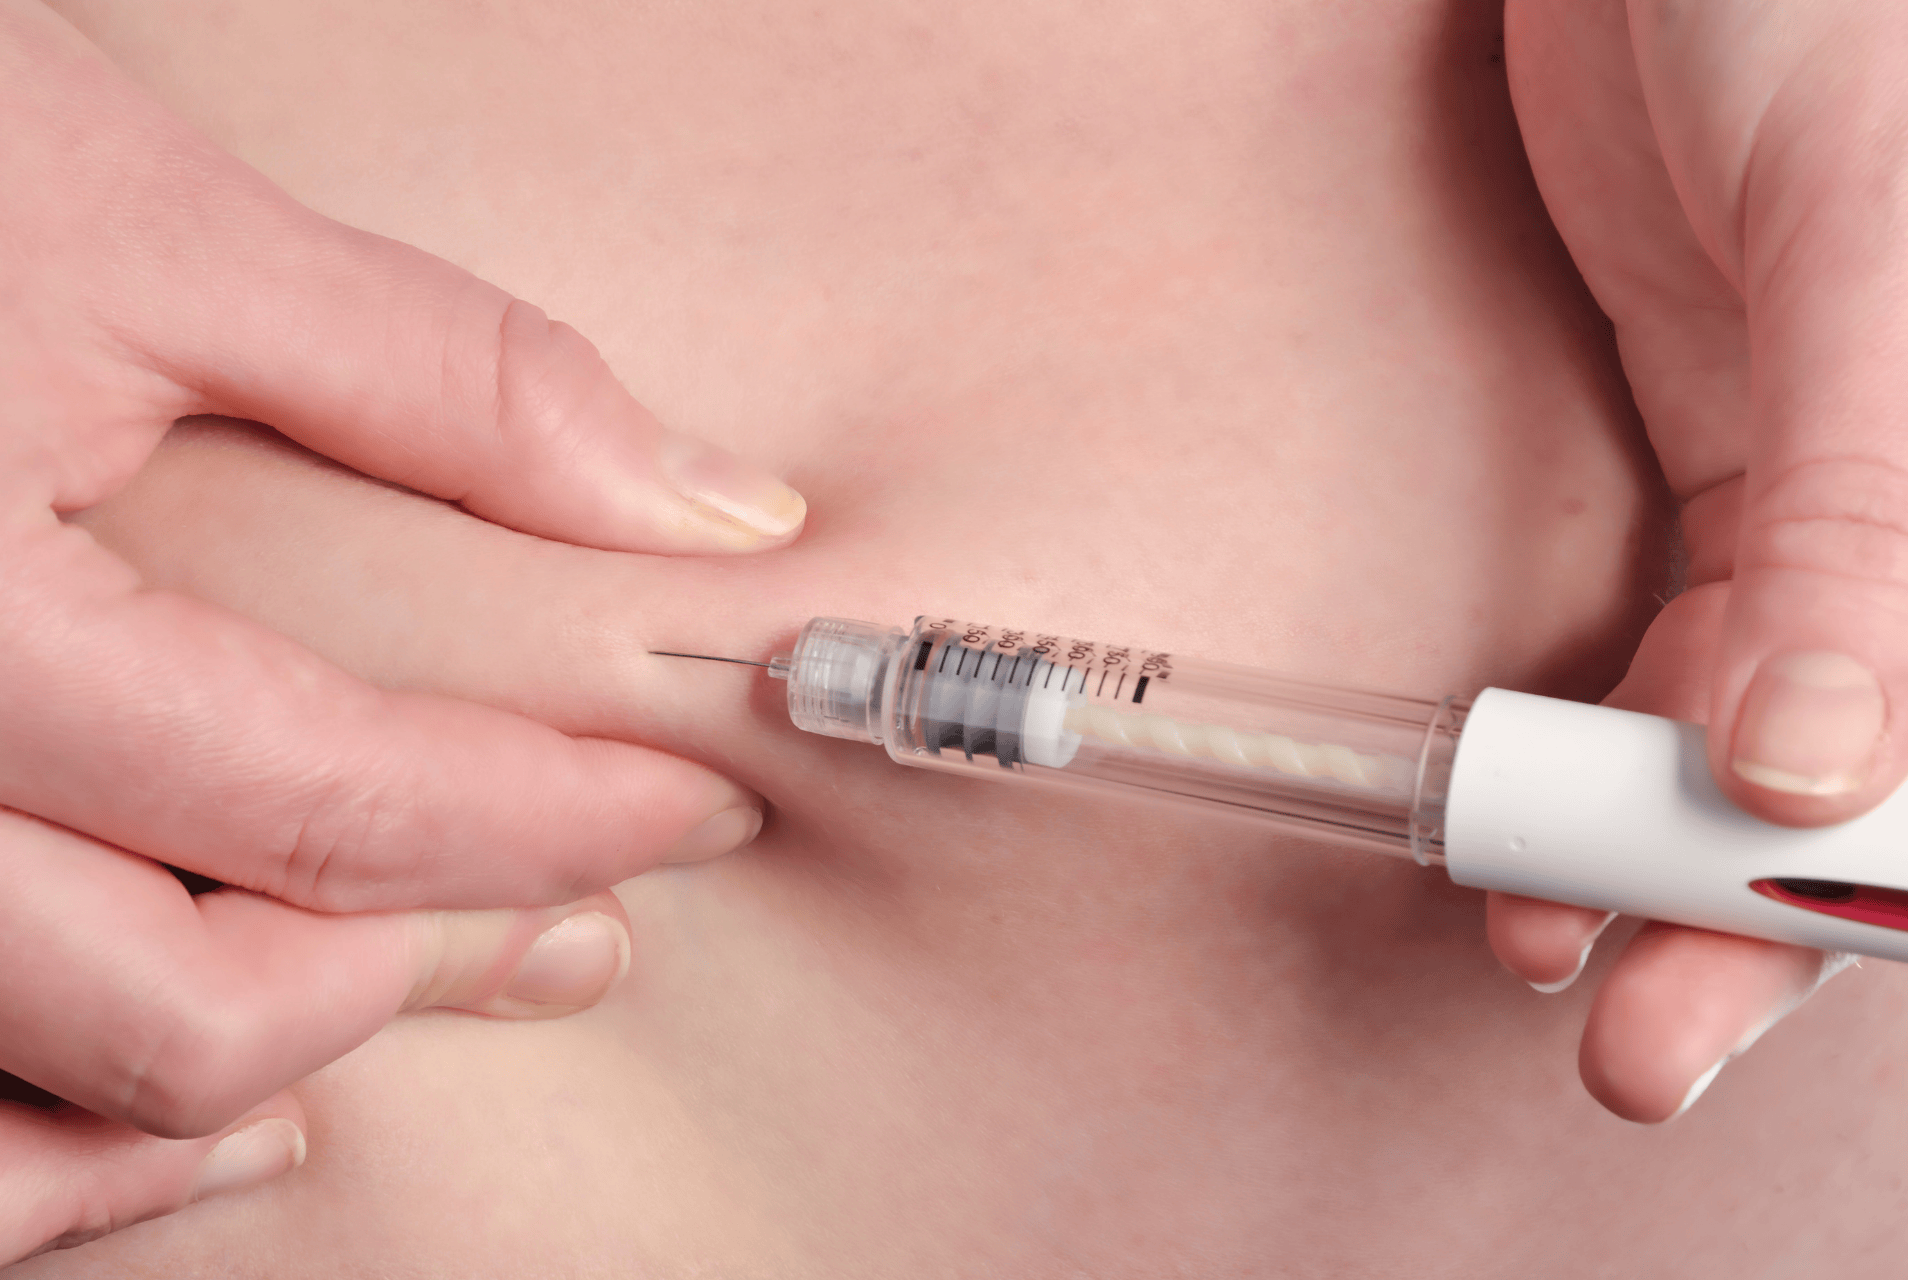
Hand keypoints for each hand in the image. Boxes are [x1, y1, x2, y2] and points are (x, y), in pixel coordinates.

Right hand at [0, 0, 801, 1260]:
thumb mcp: (136, 220)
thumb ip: (443, 383)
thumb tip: (708, 511)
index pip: (326, 802)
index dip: (550, 818)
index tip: (692, 805)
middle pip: (181, 1014)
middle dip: (430, 965)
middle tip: (596, 913)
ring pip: (27, 1121)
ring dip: (250, 1080)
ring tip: (412, 1007)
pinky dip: (58, 1163)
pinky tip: (181, 1121)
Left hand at [1494, 0, 1907, 1119]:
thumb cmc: (1818, 19)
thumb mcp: (1858, 265)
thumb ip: (1863, 524)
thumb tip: (1817, 779)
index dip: (1882, 884)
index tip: (1757, 970)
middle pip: (1875, 774)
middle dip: (1749, 921)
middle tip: (1640, 1053)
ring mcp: (1840, 498)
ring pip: (1766, 734)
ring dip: (1651, 859)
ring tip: (1552, 967)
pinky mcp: (1729, 462)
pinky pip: (1684, 643)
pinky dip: (1606, 741)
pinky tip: (1529, 834)